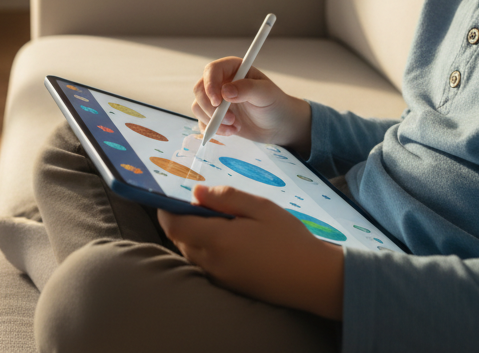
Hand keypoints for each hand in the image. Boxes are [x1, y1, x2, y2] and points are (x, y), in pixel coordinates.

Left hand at [157, 185, 343, 319]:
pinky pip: (204, 265)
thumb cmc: (289, 238)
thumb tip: (196, 192)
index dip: (166, 210)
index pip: (174, 225)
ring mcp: (219, 277)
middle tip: (204, 205)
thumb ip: (226, 197)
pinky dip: (205, 250)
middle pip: (179, 239)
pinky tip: (229, 241)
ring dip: (194, 235)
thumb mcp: (260, 207)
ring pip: (190, 253)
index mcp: (218, 239)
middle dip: (182, 221)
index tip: (170, 197)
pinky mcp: (227, 286)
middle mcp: (212, 262)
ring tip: (220, 221)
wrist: (312, 278)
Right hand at [192, 57, 311, 152]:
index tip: (217, 102)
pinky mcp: (214, 116)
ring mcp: (216, 99)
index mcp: (233, 69)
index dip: (210, 85)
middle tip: (231, 119)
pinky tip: (232, 132)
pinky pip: (202, 121)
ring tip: (235, 126)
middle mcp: (221, 82)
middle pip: (200, 90)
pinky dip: (214, 129)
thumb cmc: (275, 104)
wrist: (278, 125)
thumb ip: (247, 89)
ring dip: (213, 120)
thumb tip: (225, 92)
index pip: (211, 71)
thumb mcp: (266, 93)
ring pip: (198, 106)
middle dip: (211, 108)